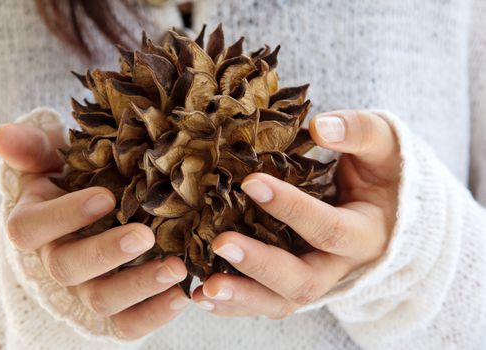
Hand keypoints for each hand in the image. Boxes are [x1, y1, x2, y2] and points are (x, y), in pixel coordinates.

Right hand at [0, 122, 189, 338]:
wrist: (95, 216)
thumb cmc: (73, 181)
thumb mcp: (52, 160)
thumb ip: (33, 148)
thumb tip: (1, 135)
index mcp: (35, 226)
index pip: (32, 228)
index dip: (64, 215)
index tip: (104, 197)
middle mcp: (57, 261)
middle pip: (69, 267)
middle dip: (106, 252)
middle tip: (145, 236)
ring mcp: (85, 289)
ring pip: (101, 299)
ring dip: (139, 286)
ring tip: (175, 268)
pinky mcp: (115, 310)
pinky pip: (128, 324)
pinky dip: (154, 314)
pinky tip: (182, 295)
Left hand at [192, 110, 399, 318]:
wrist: (387, 207)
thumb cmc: (382, 170)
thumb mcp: (382, 145)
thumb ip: (358, 132)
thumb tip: (321, 125)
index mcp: (367, 233)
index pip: (329, 229)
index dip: (292, 209)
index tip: (251, 182)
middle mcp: (342, 266)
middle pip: (304, 282)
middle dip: (261, 265)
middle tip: (221, 245)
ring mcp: (319, 279)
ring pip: (282, 302)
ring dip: (242, 298)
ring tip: (204, 290)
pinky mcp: (296, 282)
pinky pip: (268, 301)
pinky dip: (236, 303)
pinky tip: (203, 296)